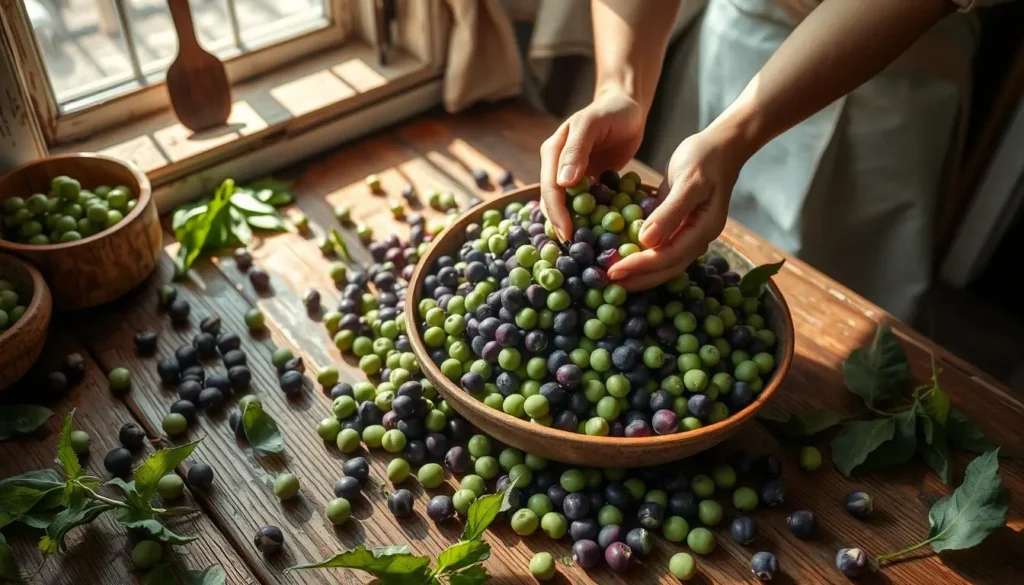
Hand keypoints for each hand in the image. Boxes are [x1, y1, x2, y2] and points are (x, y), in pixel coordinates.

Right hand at [540, 88, 645, 240]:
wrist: (627, 106)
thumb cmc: (611, 110)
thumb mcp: (591, 124)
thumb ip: (576, 150)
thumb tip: (563, 183)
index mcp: (553, 152)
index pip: (550, 188)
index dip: (557, 213)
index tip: (568, 234)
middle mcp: (558, 166)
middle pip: (555, 202)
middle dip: (562, 225)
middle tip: (574, 248)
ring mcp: (573, 175)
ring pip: (569, 206)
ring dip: (576, 225)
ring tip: (585, 247)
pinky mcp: (590, 181)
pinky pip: (588, 204)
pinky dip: (593, 218)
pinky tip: (601, 233)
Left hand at [607, 128, 746, 290]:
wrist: (721, 145)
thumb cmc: (705, 158)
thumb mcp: (688, 182)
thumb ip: (669, 213)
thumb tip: (647, 241)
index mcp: (703, 229)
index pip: (668, 257)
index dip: (640, 266)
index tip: (613, 271)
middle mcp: (696, 237)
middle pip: (666, 267)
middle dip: (637, 277)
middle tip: (607, 282)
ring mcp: (688, 233)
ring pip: (662, 261)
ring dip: (638, 270)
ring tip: (612, 276)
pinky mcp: (678, 226)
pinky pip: (659, 246)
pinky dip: (640, 253)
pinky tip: (621, 254)